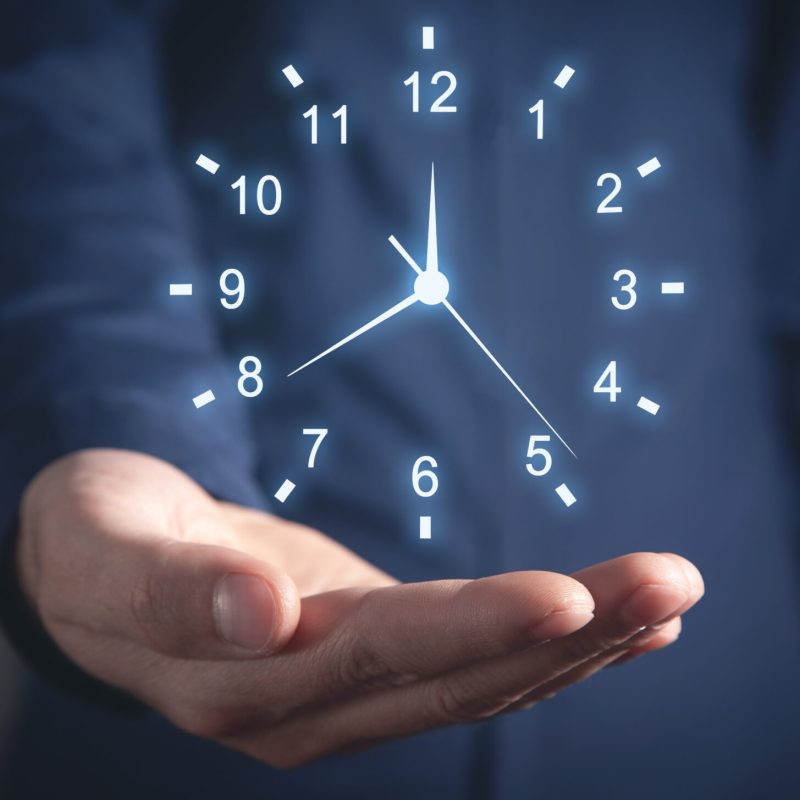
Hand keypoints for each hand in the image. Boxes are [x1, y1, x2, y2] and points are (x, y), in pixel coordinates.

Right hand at [17, 449, 702, 767]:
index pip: (383, 656)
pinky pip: (473, 663)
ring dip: (585, 638)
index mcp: (244, 679)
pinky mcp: (368, 659)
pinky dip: (553, 645)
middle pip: (458, 678)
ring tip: (670, 593)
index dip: (475, 630)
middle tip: (670, 582)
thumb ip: (172, 587)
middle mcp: (309, 704)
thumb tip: (261, 613)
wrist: (100, 559)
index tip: (569, 597)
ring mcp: (345, 691)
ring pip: (483, 678)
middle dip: (572, 633)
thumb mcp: (104, 545)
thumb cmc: (94, 538)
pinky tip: (622, 627)